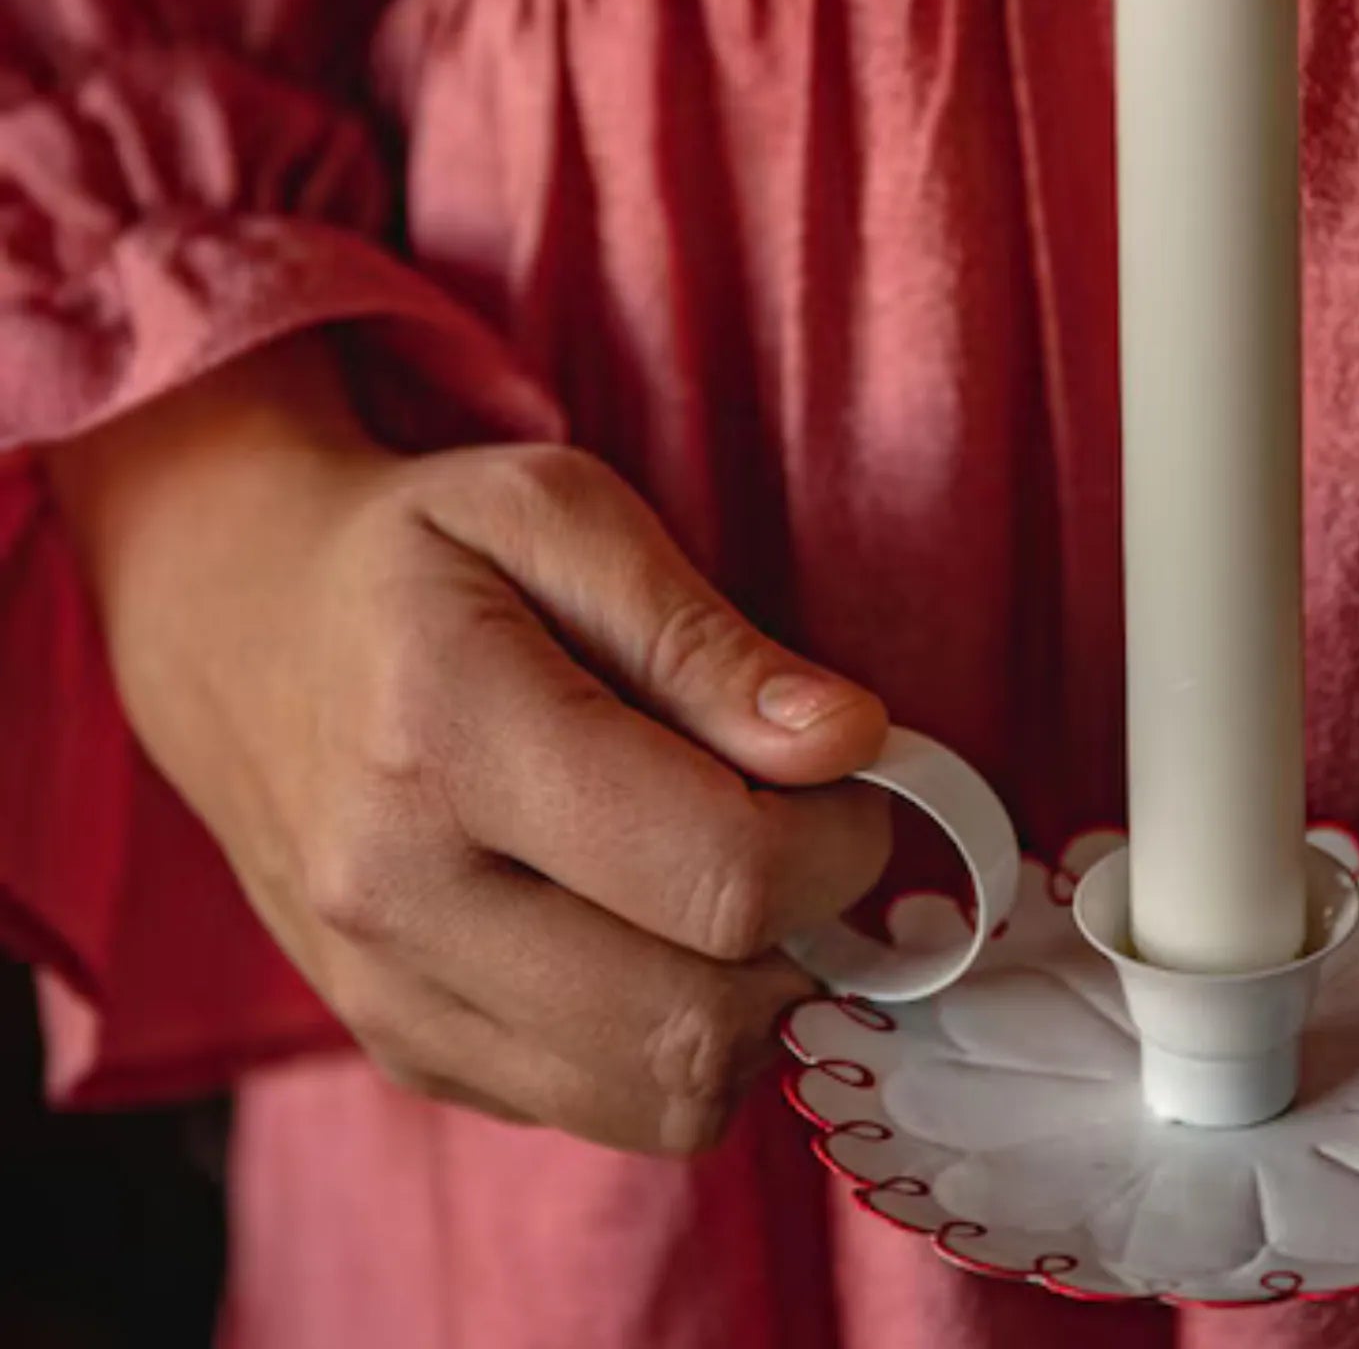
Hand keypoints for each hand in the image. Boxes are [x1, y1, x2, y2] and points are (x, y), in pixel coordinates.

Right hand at [48, 337, 890, 1153]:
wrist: (233, 629)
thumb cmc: (417, 555)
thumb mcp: (558, 512)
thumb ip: (707, 637)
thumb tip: (850, 744)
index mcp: (447, 737)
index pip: (717, 871)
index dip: (843, 839)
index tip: (859, 776)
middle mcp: (402, 897)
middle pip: (698, 1018)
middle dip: (812, 934)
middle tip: (811, 833)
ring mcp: (392, 997)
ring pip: (663, 1098)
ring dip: (756, 1004)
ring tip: (738, 881)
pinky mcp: (408, 1051)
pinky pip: (605, 1112)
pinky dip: (677, 1040)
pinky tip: (658, 927)